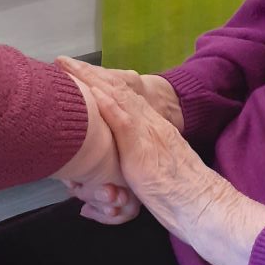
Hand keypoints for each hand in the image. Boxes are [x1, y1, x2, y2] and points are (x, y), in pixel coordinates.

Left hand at [66, 59, 264, 264]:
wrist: (200, 202)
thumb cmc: (176, 194)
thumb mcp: (153, 169)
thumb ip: (135, 162)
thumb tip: (109, 176)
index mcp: (151, 126)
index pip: (122, 96)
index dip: (99, 81)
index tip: (77, 71)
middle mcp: (148, 122)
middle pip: (115, 90)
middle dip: (88, 73)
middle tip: (63, 61)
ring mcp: (146, 132)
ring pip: (116, 98)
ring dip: (90, 80)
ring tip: (68, 67)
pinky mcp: (143, 148)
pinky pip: (123, 121)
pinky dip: (106, 104)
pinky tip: (92, 93)